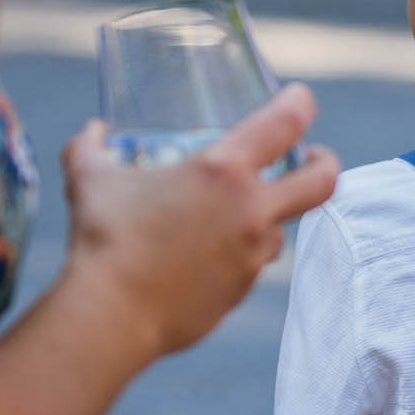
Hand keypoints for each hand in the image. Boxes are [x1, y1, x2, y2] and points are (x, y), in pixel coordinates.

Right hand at [62, 84, 338, 359]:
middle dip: (325, 163)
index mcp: (224, 170)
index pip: (286, 122)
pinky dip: (238, 253)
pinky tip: (207, 254)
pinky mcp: (243, 290)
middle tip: (314, 156)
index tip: (300, 99)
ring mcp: (253, 255)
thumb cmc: (101, 239)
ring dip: (267, 216)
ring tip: (233, 212)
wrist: (111, 315)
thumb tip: (94, 130)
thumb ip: (91, 146)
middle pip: (321, 182)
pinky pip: (251, 263)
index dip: (301, 103)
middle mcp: (252, 211)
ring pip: (280, 228)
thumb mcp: (90, 178)